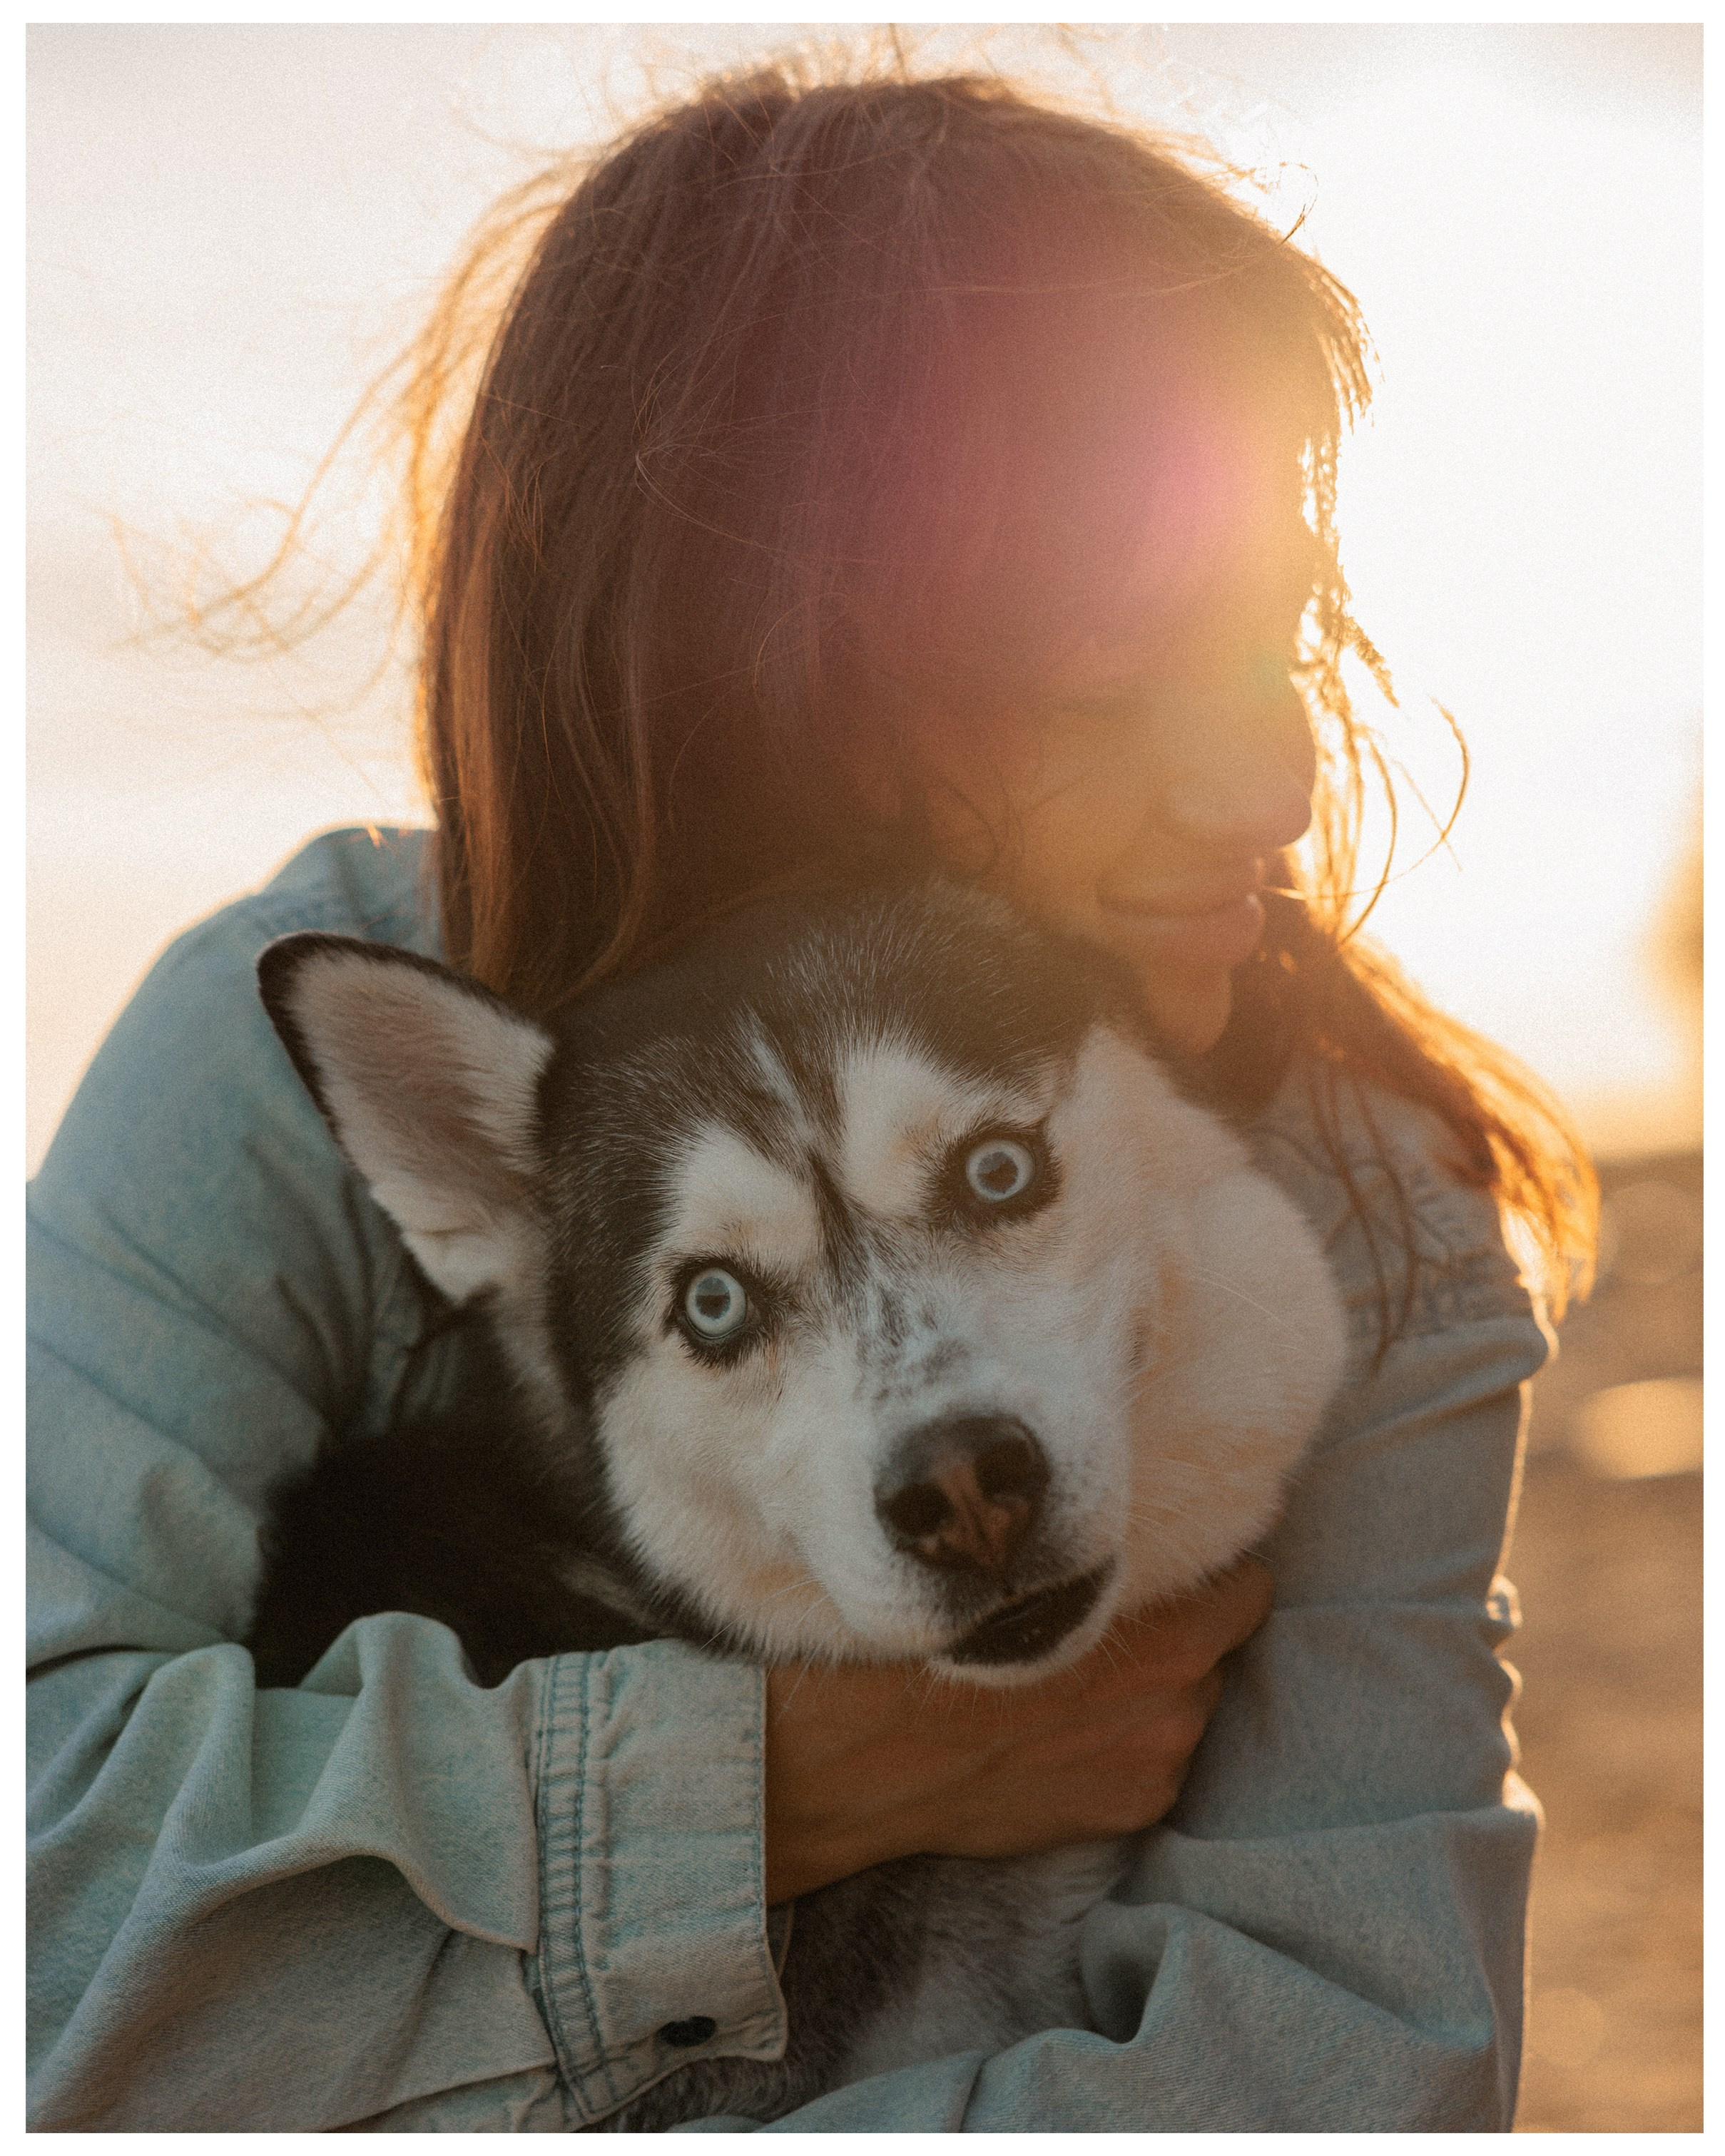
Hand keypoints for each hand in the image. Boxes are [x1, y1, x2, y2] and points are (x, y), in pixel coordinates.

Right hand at [763, 1552, 1274, 1903]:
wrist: (874, 1758)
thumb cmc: (941, 1644)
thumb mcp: (1020, 1573)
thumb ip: (1101, 1565)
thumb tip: (1143, 1539)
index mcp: (1170, 1631)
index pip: (1248, 1587)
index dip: (1217, 1573)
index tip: (1188, 1567)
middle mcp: (1182, 1700)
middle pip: (1217, 1647)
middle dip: (1183, 1633)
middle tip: (1116, 1625)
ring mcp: (1160, 1760)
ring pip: (1189, 1702)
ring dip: (1156, 1691)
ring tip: (1086, 1682)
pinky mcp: (1135, 1808)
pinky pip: (1158, 1757)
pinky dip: (1130, 1743)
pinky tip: (1072, 1733)